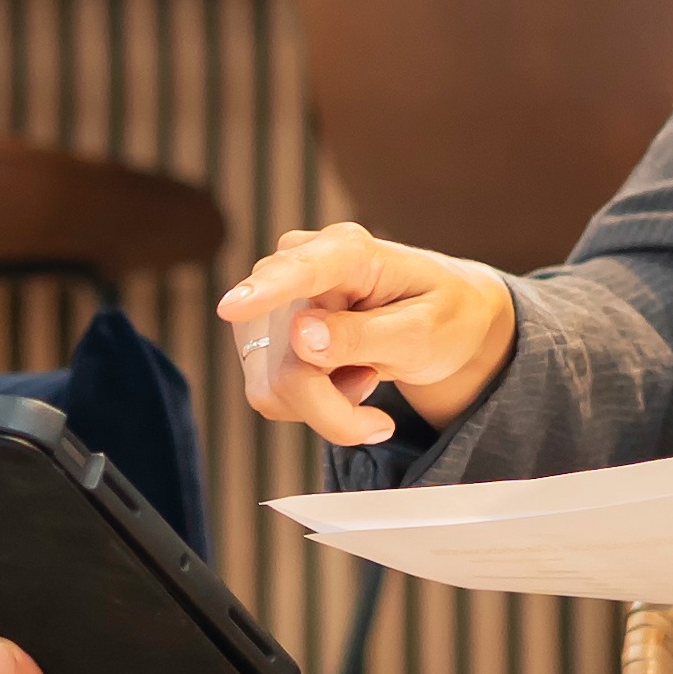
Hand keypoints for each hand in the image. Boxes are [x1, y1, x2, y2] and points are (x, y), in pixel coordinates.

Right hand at [212, 223, 519, 447]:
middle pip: (287, 360)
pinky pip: (270, 393)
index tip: (231, 307)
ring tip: (367, 376)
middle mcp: (299, 265)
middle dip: (332, 407)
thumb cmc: (441, 315)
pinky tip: (345, 379)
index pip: (301, 270)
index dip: (265, 291)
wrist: (439, 319)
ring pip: (272, 386)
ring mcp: (274, 300)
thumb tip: (299, 337)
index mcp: (350, 251)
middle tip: (379, 422)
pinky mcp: (262, 334)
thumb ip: (364, 335)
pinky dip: (314, 405)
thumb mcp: (423, 331)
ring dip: (326, 407)